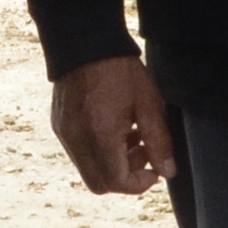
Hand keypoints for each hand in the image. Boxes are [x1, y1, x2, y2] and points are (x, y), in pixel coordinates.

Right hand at [50, 58, 175, 195]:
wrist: (85, 43)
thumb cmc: (120, 69)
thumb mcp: (148, 102)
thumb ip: (159, 141)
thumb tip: (167, 171)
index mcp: (101, 134)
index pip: (117, 182)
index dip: (140, 184)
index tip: (154, 171)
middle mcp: (78, 140)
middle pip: (100, 184)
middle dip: (124, 177)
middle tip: (143, 154)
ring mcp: (65, 134)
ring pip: (88, 170)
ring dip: (111, 164)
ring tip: (130, 135)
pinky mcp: (59, 126)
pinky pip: (79, 153)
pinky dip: (97, 151)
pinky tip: (112, 127)